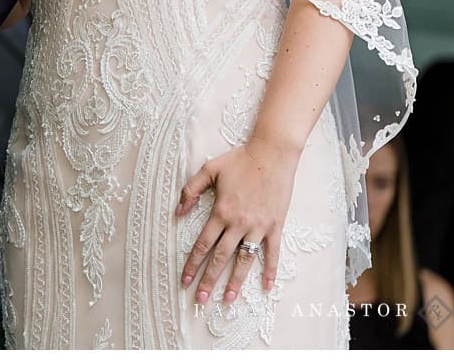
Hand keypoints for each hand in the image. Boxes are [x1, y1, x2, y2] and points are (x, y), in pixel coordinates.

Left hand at [175, 136, 299, 303]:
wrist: (272, 154)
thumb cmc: (240, 160)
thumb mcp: (209, 170)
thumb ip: (191, 190)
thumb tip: (177, 212)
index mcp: (221, 212)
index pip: (203, 244)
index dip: (192, 263)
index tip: (184, 280)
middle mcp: (239, 224)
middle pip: (220, 258)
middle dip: (208, 280)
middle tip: (199, 300)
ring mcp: (259, 227)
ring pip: (244, 260)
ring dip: (235, 281)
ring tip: (227, 300)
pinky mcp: (276, 226)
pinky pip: (272, 253)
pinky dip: (269, 271)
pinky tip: (265, 287)